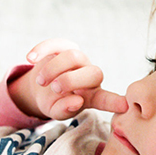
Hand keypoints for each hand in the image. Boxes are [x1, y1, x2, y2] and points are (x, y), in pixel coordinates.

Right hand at [13, 39, 127, 119]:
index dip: (114, 102)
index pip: (106, 99)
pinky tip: (30, 59)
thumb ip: (65, 110)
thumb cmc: (54, 102)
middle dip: (71, 81)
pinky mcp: (64, 47)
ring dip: (54, 69)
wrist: (41, 87)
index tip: (125, 106)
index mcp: (93, 95)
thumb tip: (76, 101)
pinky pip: (57, 43)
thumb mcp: (57, 111)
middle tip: (54, 89)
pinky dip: (43, 49)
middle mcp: (90, 75)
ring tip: (41, 81)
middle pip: (92, 73)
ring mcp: (79, 60)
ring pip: (73, 56)